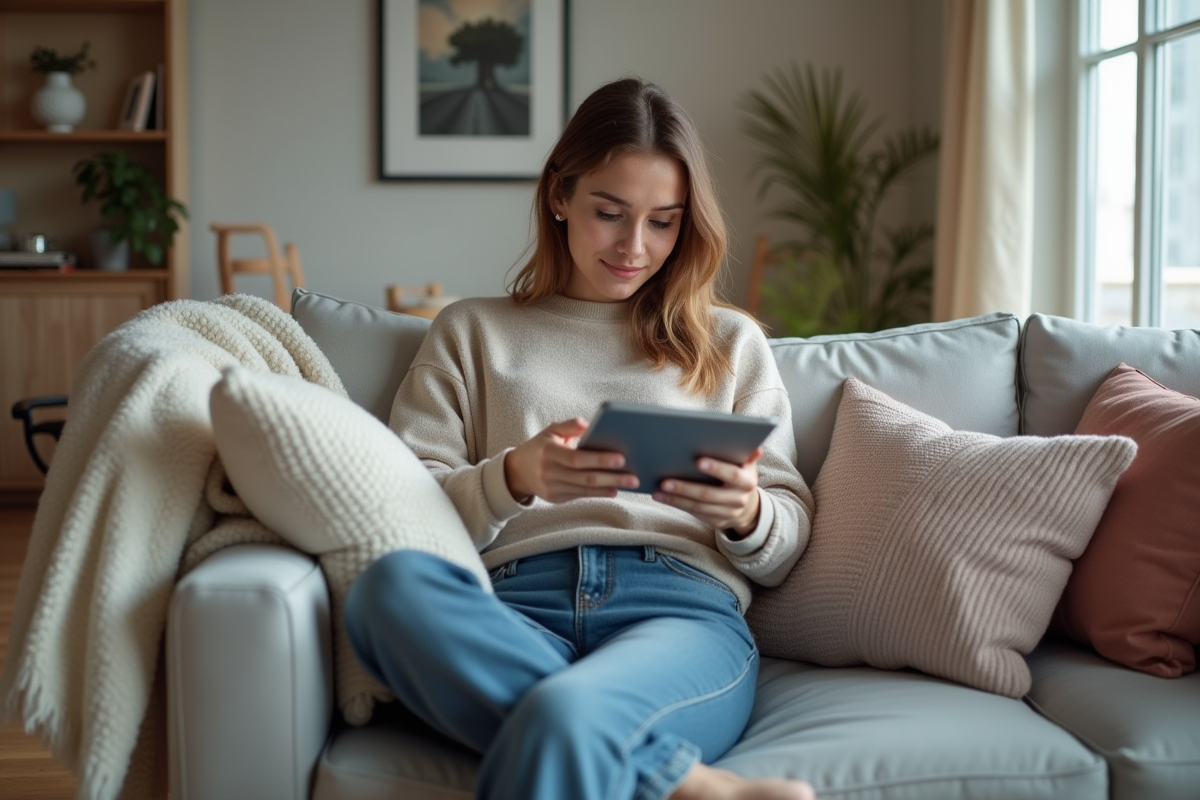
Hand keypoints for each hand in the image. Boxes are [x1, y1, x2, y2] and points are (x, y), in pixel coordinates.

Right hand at [504, 418, 639, 502]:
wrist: (518, 471)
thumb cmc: (540, 447)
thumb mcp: (550, 431)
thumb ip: (569, 426)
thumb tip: (588, 423)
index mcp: (548, 452)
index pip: (577, 458)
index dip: (600, 460)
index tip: (621, 458)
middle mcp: (549, 472)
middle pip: (586, 477)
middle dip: (613, 477)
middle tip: (634, 477)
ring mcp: (552, 488)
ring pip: (586, 489)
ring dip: (609, 487)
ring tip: (629, 483)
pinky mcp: (556, 498)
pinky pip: (581, 495)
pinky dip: (599, 494)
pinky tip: (613, 490)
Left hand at [653, 448, 762, 535]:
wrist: (747, 506)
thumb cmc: (740, 476)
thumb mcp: (746, 464)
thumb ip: (746, 454)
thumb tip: (755, 446)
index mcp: (746, 481)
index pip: (732, 474)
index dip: (716, 468)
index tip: (698, 460)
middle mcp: (738, 499)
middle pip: (708, 494)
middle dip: (686, 487)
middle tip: (665, 480)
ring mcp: (727, 512)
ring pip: (697, 506)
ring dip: (676, 498)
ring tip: (658, 489)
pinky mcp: (716, 521)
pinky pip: (694, 512)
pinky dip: (677, 504)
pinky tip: (662, 496)